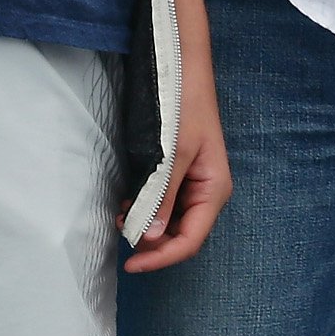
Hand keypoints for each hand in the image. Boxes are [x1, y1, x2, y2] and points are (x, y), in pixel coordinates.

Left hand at [123, 65, 230, 271]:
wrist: (183, 70)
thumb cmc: (183, 107)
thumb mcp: (171, 153)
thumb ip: (161, 197)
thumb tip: (151, 237)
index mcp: (213, 191)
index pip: (189, 241)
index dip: (160, 258)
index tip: (130, 265)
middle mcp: (207, 193)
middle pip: (181, 235)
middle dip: (151, 242)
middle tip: (121, 230)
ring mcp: (194, 184)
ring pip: (170, 221)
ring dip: (147, 225)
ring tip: (122, 214)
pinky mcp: (181, 175)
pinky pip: (165, 203)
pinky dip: (147, 208)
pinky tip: (130, 200)